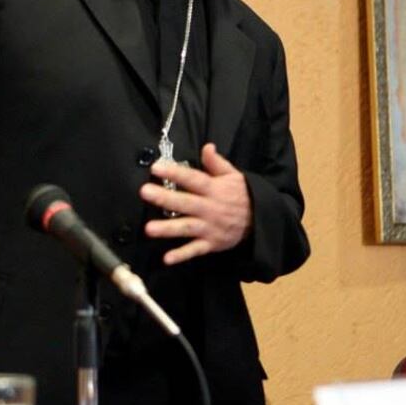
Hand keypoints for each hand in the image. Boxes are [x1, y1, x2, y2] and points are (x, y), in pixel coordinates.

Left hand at [139, 143, 251, 264]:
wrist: (260, 221)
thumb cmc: (242, 195)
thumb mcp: (234, 175)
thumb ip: (217, 163)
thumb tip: (207, 146)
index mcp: (214, 189)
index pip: (193, 179)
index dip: (175, 173)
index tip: (156, 168)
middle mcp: (210, 208)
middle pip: (186, 202)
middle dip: (165, 198)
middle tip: (145, 192)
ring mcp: (210, 227)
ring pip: (187, 227)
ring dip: (168, 229)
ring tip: (149, 229)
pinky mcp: (211, 244)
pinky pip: (195, 250)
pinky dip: (182, 255)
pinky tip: (167, 258)